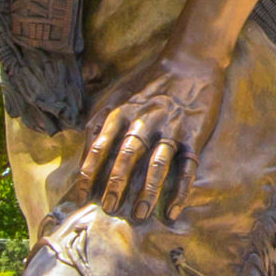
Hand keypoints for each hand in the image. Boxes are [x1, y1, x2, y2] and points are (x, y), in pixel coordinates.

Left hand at [78, 53, 222, 220]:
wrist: (191, 62)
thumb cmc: (149, 83)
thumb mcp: (117, 94)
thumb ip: (98, 122)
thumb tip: (82, 155)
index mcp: (123, 111)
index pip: (100, 145)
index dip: (89, 171)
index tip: (83, 195)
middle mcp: (145, 121)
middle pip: (127, 156)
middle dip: (116, 184)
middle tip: (108, 208)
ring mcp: (171, 129)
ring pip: (158, 164)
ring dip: (147, 191)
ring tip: (138, 214)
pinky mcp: (193, 136)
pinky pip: (187, 168)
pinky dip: (181, 191)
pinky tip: (172, 211)